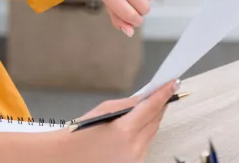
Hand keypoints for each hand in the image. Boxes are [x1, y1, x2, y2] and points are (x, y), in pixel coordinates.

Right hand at [55, 80, 176, 162]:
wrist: (66, 156)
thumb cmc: (80, 134)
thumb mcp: (103, 111)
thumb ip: (127, 105)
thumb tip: (143, 99)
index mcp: (125, 131)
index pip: (152, 108)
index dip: (163, 93)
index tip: (171, 83)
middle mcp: (134, 147)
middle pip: (156, 122)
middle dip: (159, 106)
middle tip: (164, 91)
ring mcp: (135, 158)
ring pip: (152, 134)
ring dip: (153, 120)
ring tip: (152, 107)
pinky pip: (146, 144)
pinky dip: (145, 133)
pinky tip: (142, 125)